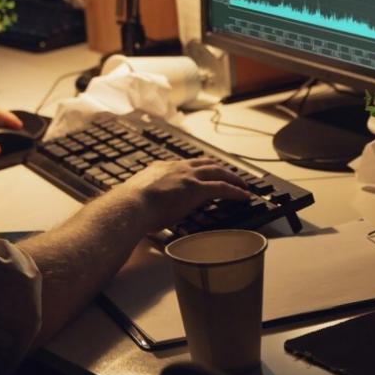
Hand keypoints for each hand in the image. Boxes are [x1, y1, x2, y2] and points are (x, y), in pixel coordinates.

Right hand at [116, 159, 251, 231]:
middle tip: (229, 175)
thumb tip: (147, 211)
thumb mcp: (139, 197)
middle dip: (219, 168)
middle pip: (205, 163)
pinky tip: (244, 196)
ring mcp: (187, 176)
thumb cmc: (130, 207)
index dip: (196, 168)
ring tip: (242, 184)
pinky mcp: (196, 189)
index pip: (184, 165)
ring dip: (232, 177)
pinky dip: (235, 191)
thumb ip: (148, 198)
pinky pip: (222, 188)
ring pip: (217, 172)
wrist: (130, 206)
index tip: (202, 172)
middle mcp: (176, 167)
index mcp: (161, 168)